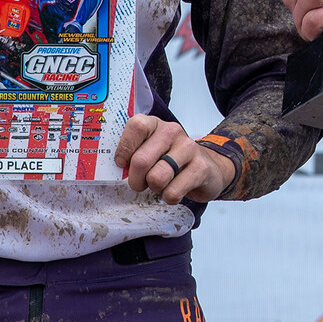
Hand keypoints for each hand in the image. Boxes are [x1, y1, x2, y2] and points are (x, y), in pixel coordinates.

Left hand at [118, 115, 233, 203]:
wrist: (207, 169)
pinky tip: (175, 189)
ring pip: (157, 178)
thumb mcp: (150, 150)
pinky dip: (169, 197)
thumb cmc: (170, 161)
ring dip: (155, 188)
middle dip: (136, 180)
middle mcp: (172, 132)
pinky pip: (173, 192)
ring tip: (161, 184)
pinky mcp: (201, 168)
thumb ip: (132, 154)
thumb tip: (115, 169)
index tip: (123, 164)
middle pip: (141, 160)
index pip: (136, 126)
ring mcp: (189, 148)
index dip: (125, 149)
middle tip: (141, 183)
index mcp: (155, 124)